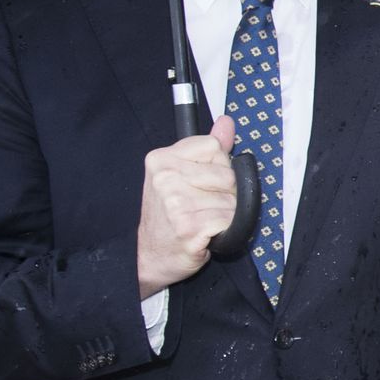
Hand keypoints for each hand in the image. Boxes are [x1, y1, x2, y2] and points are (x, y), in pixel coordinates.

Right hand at [136, 114, 238, 298]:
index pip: (215, 147)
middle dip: (226, 193)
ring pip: (232, 201)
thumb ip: (208, 148)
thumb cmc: (167, 216)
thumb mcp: (180, 175)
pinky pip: (230, 220)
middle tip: (203, 206)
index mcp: (161, 159)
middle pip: (228, 175)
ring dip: (226, 214)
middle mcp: (166, 178)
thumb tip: (226, 122)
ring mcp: (176, 203)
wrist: (147, 256)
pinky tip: (207, 233)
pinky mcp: (189, 227)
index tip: (202, 182)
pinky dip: (226, 230)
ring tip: (203, 220)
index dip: (218, 167)